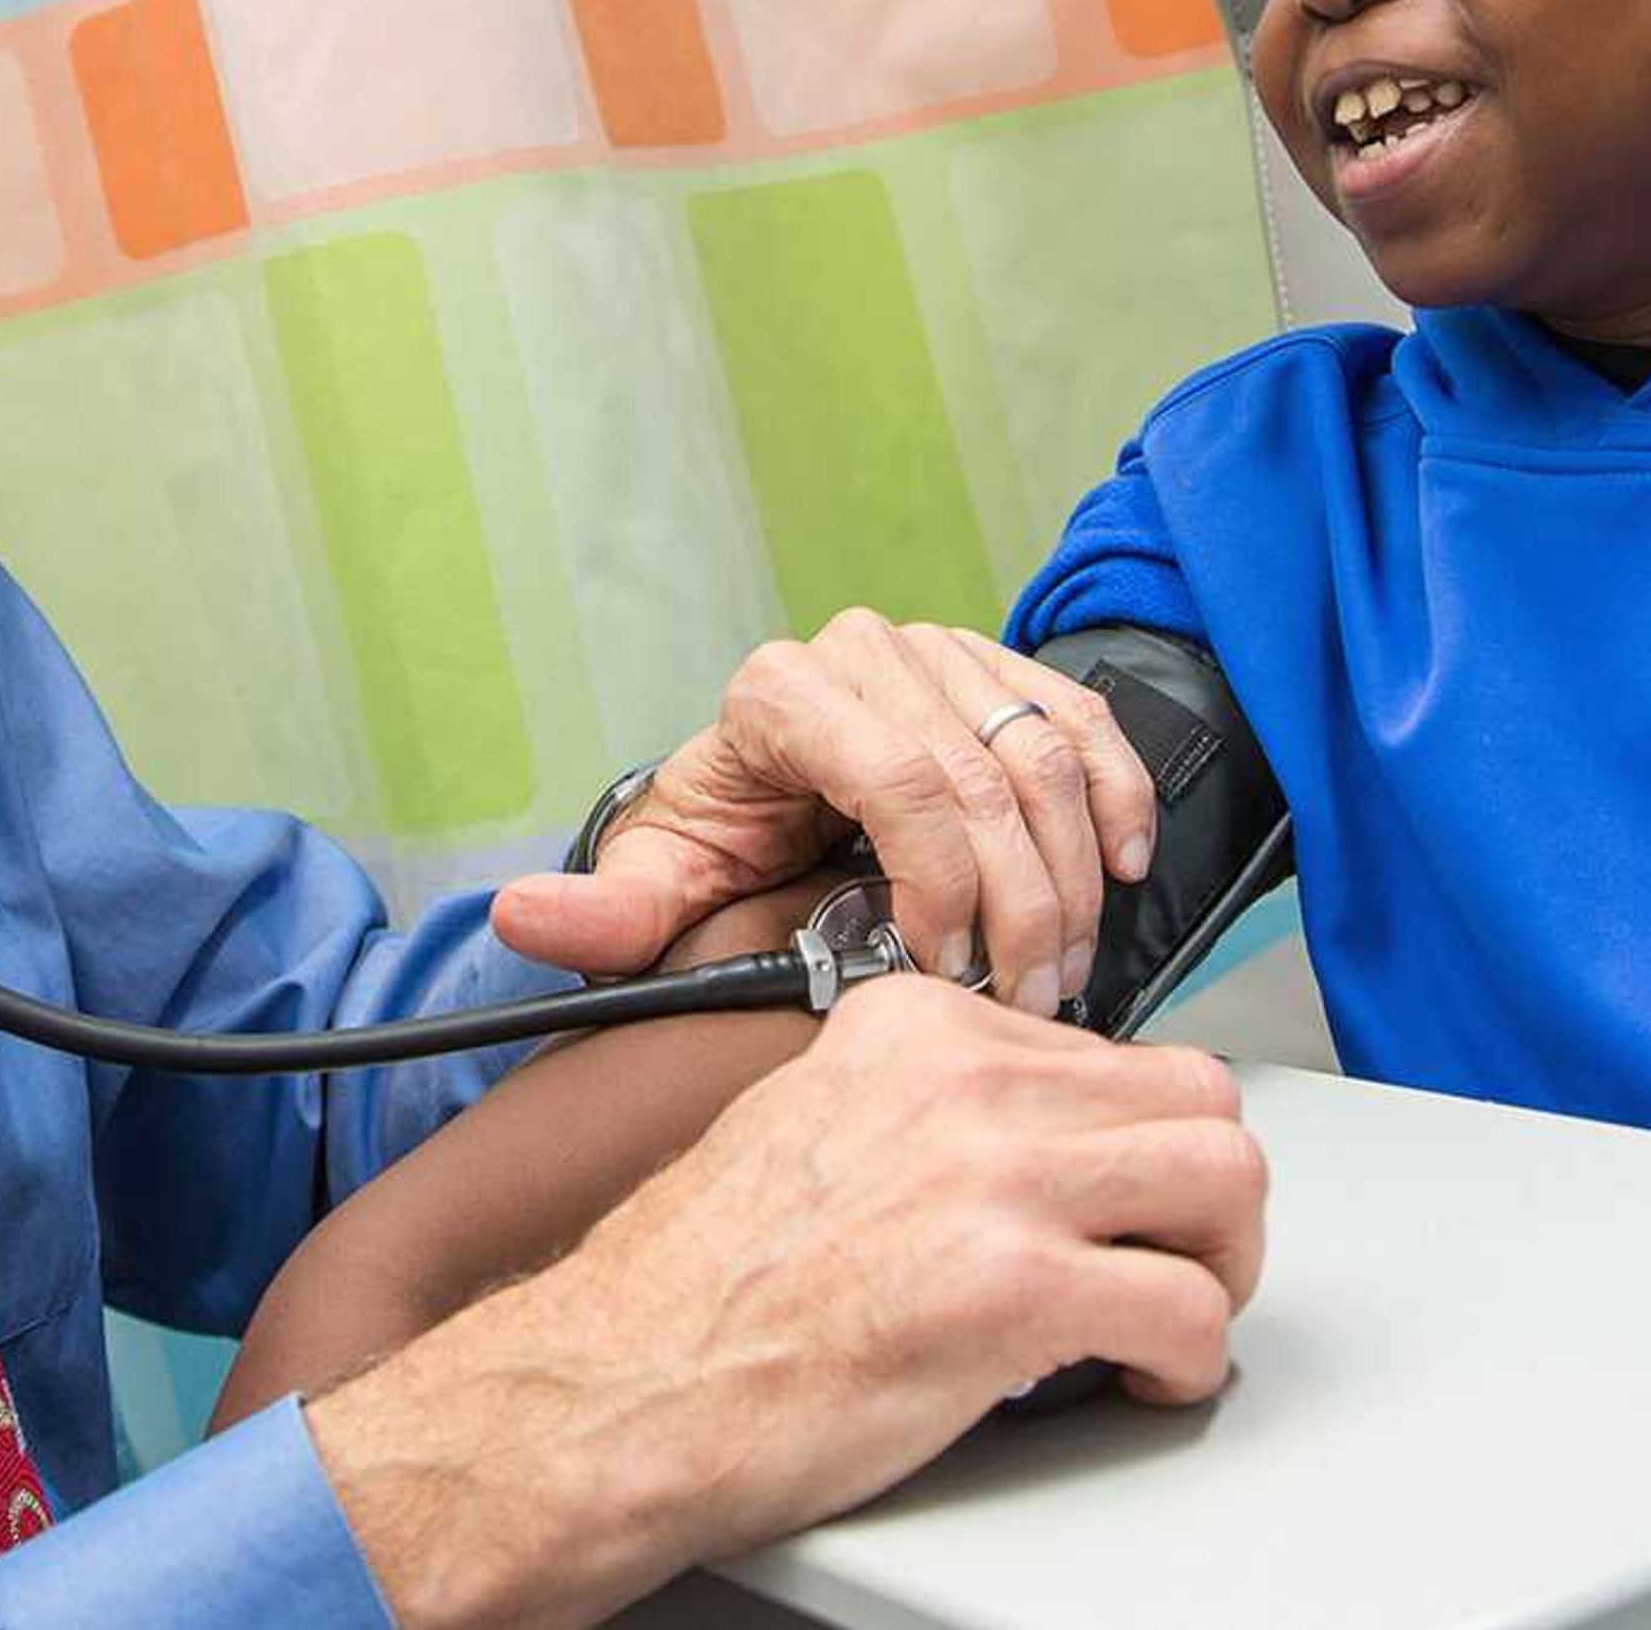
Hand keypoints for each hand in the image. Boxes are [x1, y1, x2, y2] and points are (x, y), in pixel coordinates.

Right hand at [306, 981, 1265, 1628]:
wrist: (624, 1380)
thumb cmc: (699, 1287)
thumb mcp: (814, 1124)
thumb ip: (927, 1111)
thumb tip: (1028, 1148)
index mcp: (914, 1026)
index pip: (1111, 1048)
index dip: (1133, 1140)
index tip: (1121, 1197)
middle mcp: (965, 1078)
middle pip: (1195, 1099)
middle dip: (1207, 1194)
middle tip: (1177, 1257)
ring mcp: (995, 1176)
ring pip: (1226, 1177)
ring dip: (1221, 1263)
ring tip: (1176, 1313)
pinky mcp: (1014, 1287)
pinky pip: (1188, 1309)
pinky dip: (1189, 1360)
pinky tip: (1141, 1380)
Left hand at [492, 609, 1158, 1016]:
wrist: (762, 791)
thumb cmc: (721, 837)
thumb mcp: (657, 881)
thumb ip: (602, 914)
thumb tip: (527, 912)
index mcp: (782, 695)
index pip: (899, 781)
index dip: (942, 885)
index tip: (943, 971)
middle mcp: (864, 654)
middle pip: (981, 781)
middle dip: (1017, 905)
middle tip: (1022, 997)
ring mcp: (940, 653)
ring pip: (1042, 759)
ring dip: (1072, 874)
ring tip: (1059, 966)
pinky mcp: (998, 668)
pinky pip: (1081, 723)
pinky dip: (1116, 798)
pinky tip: (1123, 869)